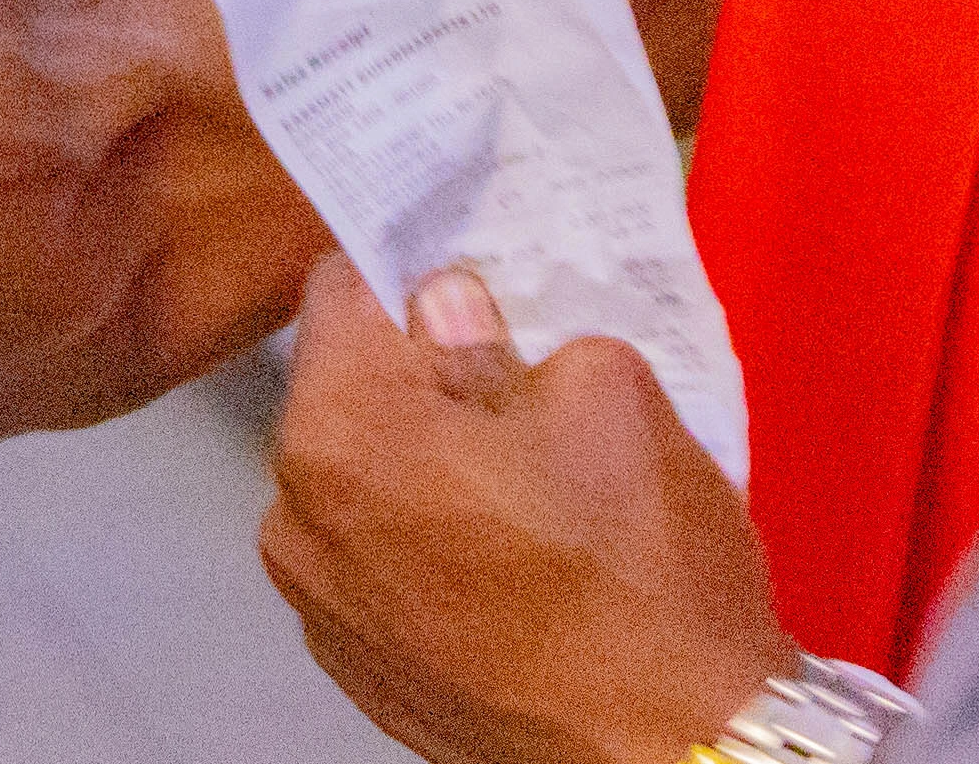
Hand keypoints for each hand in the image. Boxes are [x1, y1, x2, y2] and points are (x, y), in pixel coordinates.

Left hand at [260, 250, 790, 763]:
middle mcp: (299, 522)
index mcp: (338, 434)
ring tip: (532, 476)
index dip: (412, 264)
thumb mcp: (603, 393)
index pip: (343, 288)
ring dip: (428, 460)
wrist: (680, 756)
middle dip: (423, 371)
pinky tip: (521, 551)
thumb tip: (451, 306)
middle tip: (520, 373)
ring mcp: (326, 608)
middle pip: (349, 392)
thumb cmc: (646, 586)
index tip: (461, 263)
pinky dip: (434, 541)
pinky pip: (384, 561)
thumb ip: (500, 331)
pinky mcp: (365, 670)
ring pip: (367, 480)